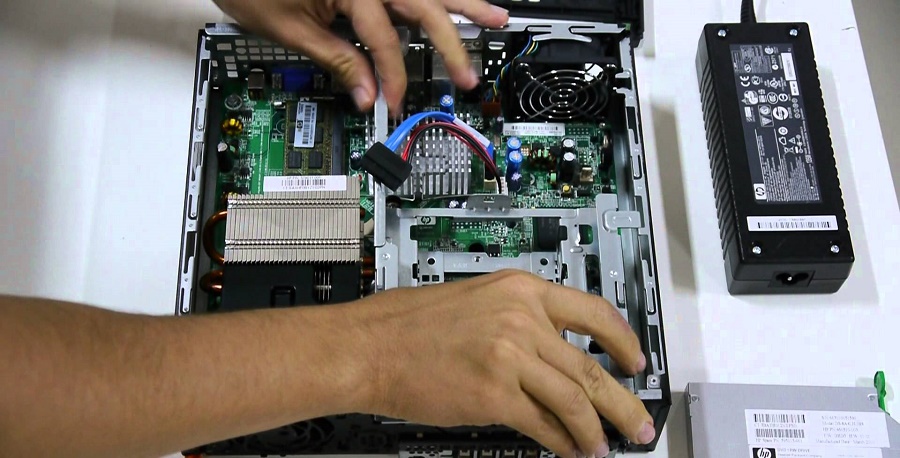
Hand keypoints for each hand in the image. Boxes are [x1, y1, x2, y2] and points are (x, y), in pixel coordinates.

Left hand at [213, 0, 508, 112]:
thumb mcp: (290, 27)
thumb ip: (336, 59)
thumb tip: (365, 93)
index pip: (385, 42)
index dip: (390, 78)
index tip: (392, 105)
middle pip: (424, 9)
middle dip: (450, 46)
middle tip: (470, 77)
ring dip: (463, 4)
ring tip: (497, 17)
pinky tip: (453, 5)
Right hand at [349, 270, 656, 456]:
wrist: (369, 346)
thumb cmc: (408, 324)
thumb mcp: (475, 300)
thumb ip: (520, 320)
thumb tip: (553, 354)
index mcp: (520, 289)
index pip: (594, 313)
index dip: (623, 342)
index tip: (635, 361)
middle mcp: (522, 318)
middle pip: (591, 367)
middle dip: (623, 402)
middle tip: (639, 423)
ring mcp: (510, 356)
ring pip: (575, 399)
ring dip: (595, 431)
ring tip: (604, 448)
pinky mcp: (495, 395)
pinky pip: (544, 424)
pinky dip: (562, 442)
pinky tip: (569, 450)